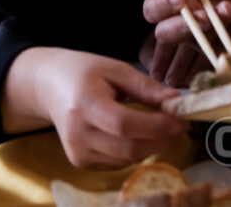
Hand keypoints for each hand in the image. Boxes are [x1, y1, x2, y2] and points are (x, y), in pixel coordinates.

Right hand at [0, 47, 187, 168]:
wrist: (49, 86)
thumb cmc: (83, 72)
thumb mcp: (115, 68)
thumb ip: (145, 87)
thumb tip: (176, 101)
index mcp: (84, 104)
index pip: (124, 124)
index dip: (156, 126)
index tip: (181, 120)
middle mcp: (78, 133)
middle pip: (127, 149)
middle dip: (161, 141)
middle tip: (180, 126)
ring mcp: (77, 152)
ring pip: (126, 159)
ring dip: (152, 146)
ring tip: (163, 127)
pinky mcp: (80, 162)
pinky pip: (118, 163)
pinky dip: (136, 151)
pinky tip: (141, 134)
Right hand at [141, 0, 230, 85]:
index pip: (153, 8)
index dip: (160, 5)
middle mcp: (185, 20)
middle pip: (164, 34)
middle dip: (179, 26)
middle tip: (201, 14)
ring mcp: (203, 38)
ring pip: (190, 44)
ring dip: (206, 29)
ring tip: (224, 10)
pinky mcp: (223, 50)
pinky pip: (218, 50)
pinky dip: (226, 32)